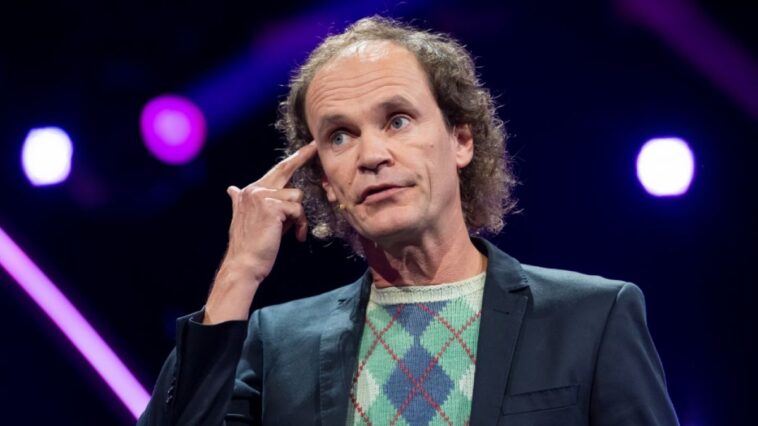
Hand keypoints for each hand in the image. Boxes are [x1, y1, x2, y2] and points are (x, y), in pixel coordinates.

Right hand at [204, 142, 316, 322]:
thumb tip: (231, 189)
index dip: (293, 159)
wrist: (244, 263)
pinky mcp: (272, 207)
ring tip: (293, 231)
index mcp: (249, 191)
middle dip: (302, 156)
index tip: (308, 147)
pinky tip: (295, 236)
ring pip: (297, 197)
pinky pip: (298, 210)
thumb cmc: (251, 245)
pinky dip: (300, 225)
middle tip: (315, 146)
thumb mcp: (248, 219)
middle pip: (285, 168)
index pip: (275, 171)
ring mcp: (262, 196)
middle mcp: (254, 189)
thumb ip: (248, 202)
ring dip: (299, 216)